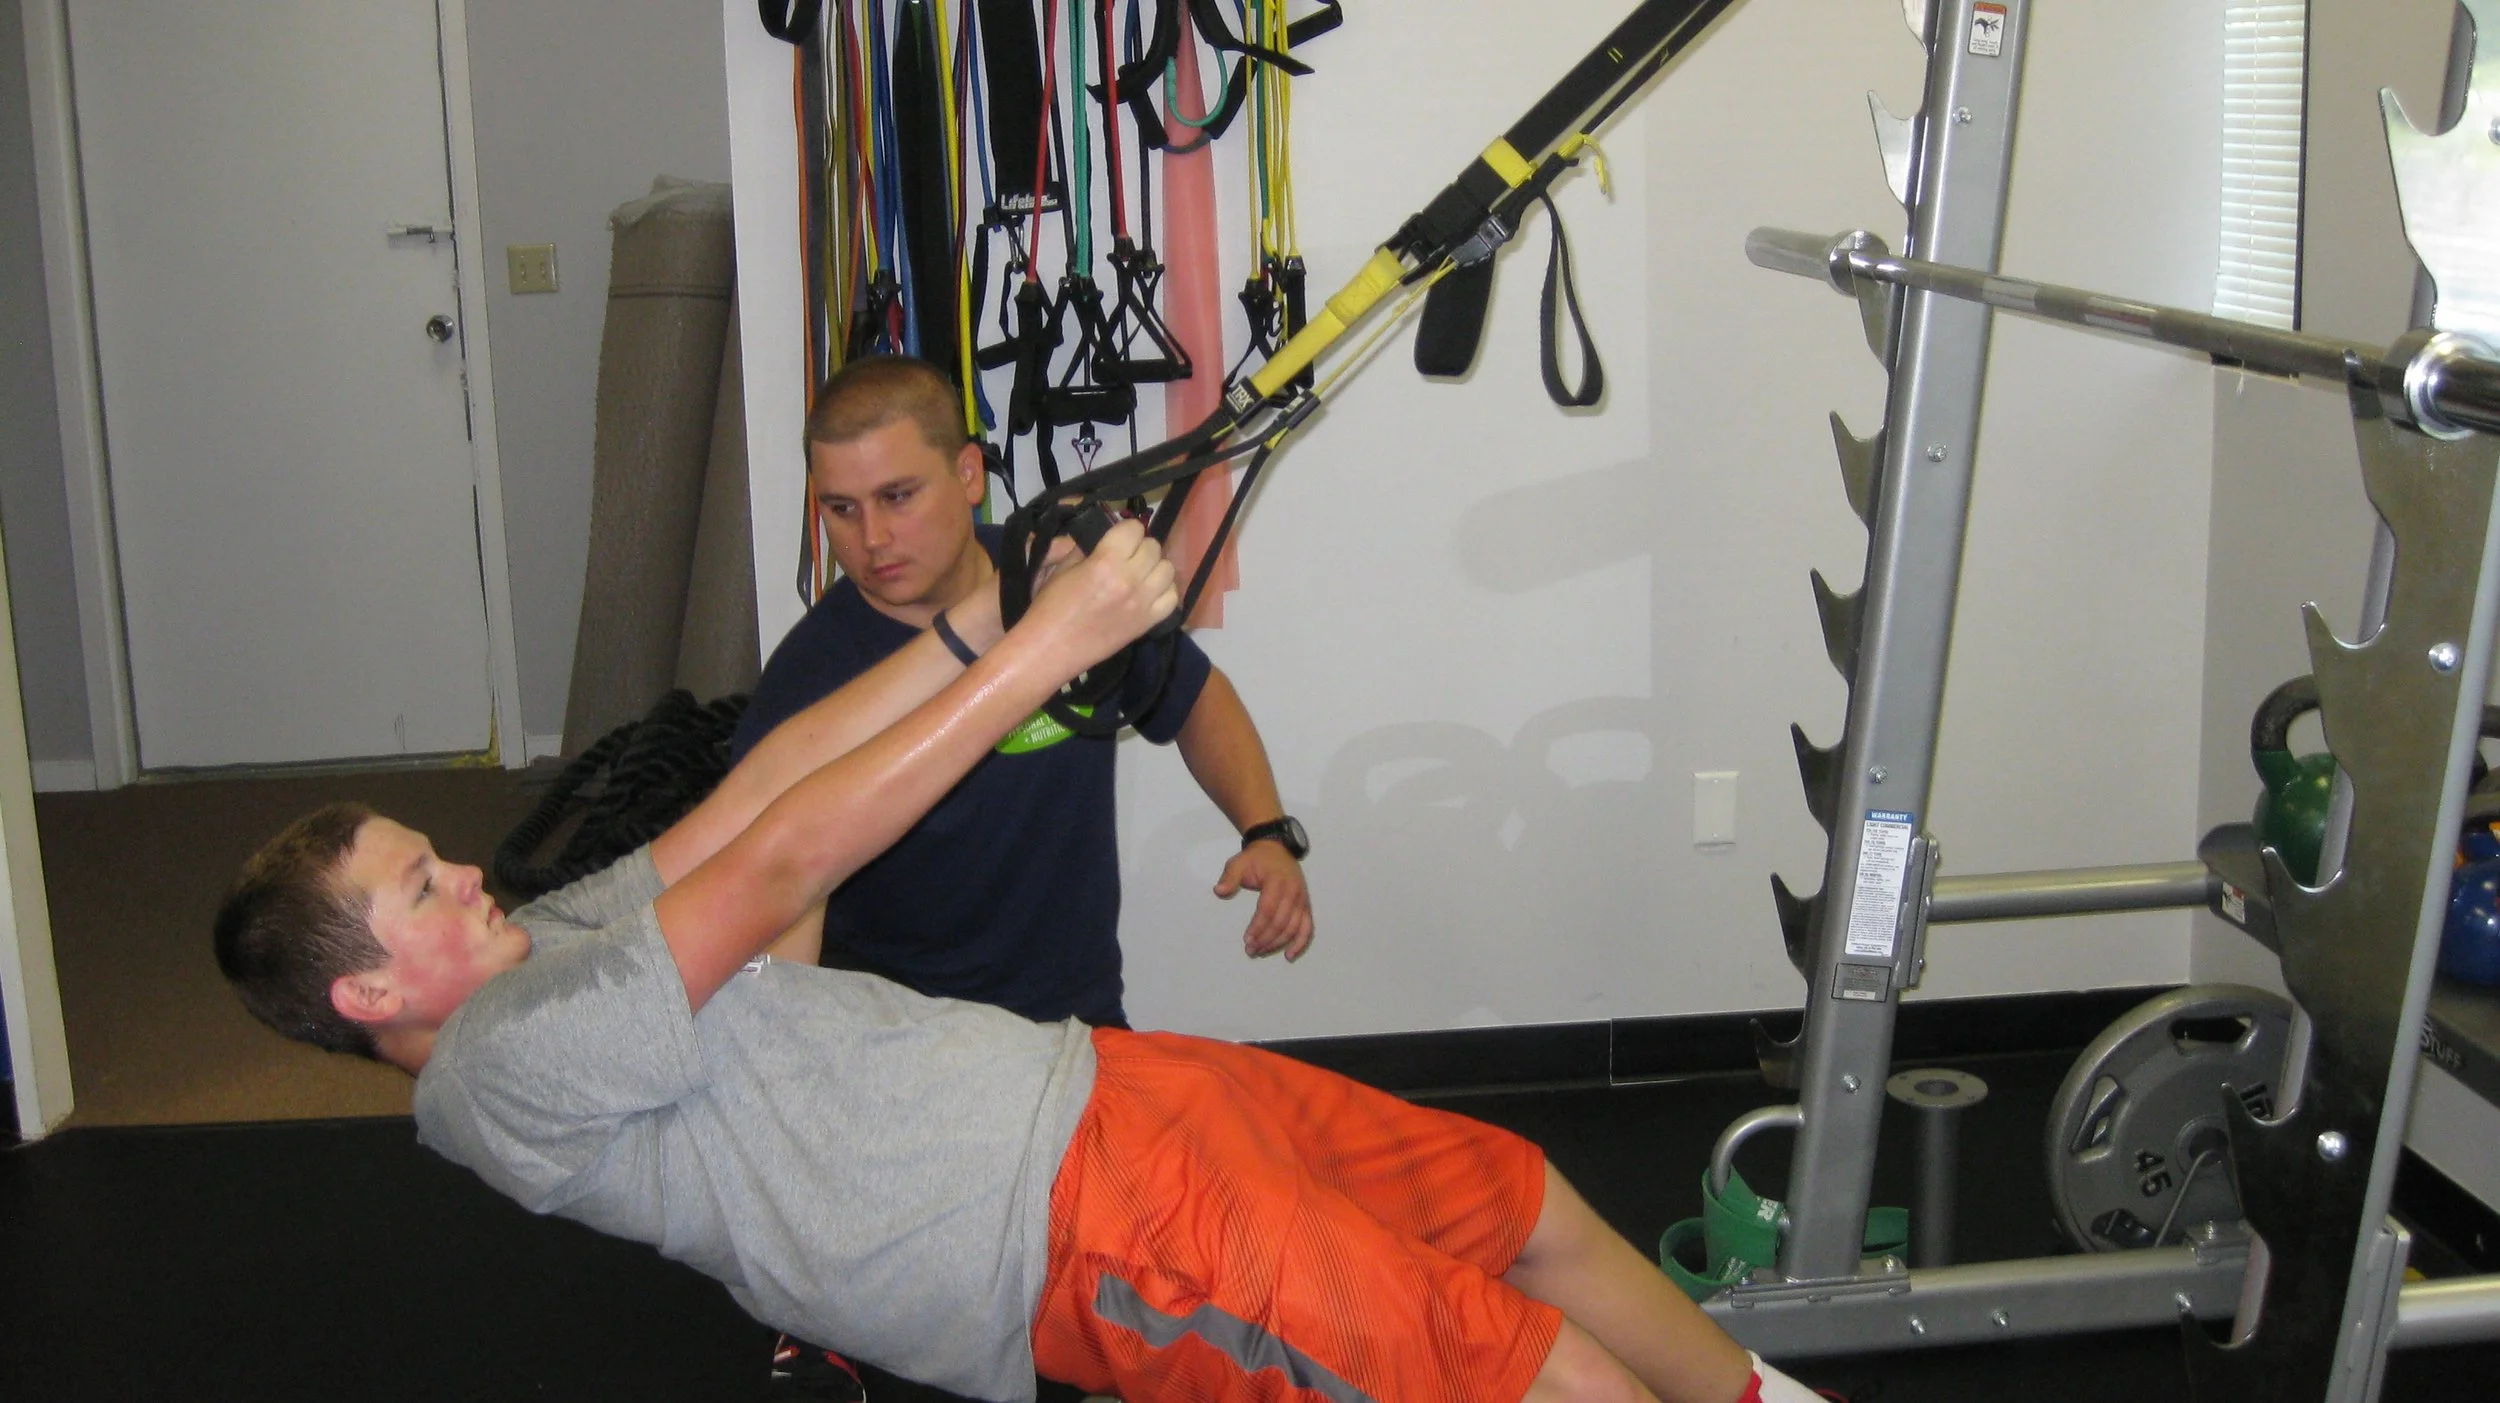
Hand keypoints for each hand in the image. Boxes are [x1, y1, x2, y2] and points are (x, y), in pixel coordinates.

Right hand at [1020, 518, 1176, 671]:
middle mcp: (1130, 579)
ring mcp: (1143, 602)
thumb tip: (1108, 536)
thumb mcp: (1064, 568)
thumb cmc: (1050, 607)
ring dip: (1155, 567)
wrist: (1051, 648)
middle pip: (1154, 547)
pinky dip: (1164, 591)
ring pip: (1168, 569)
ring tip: (1139, 574)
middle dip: (1140, 546)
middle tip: (1126, 556)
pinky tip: (1149, 592)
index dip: (1126, 529)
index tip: (1118, 537)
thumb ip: (1089, 548)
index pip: (1134, 528)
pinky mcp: (1148, 622)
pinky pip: (1173, 598)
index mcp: (1106, 562)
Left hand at [1215, 839, 1312, 960]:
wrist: (1276, 848)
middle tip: (1250, 950)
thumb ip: (1229, 877)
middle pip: (1281, 922)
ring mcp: (1302, 899)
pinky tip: (1289, 955)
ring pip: (1293, 927)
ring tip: (1261, 952)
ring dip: (1277, 943)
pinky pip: (1307, 926)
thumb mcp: (1238, 862)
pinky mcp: (1306, 905)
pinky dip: (1300, 942)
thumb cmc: (1256, 859)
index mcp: (1276, 880)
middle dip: (1265, 939)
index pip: (1268, 909)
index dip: (1257, 926)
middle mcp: (1293, 891)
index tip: (1246, 939)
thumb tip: (1219, 891)